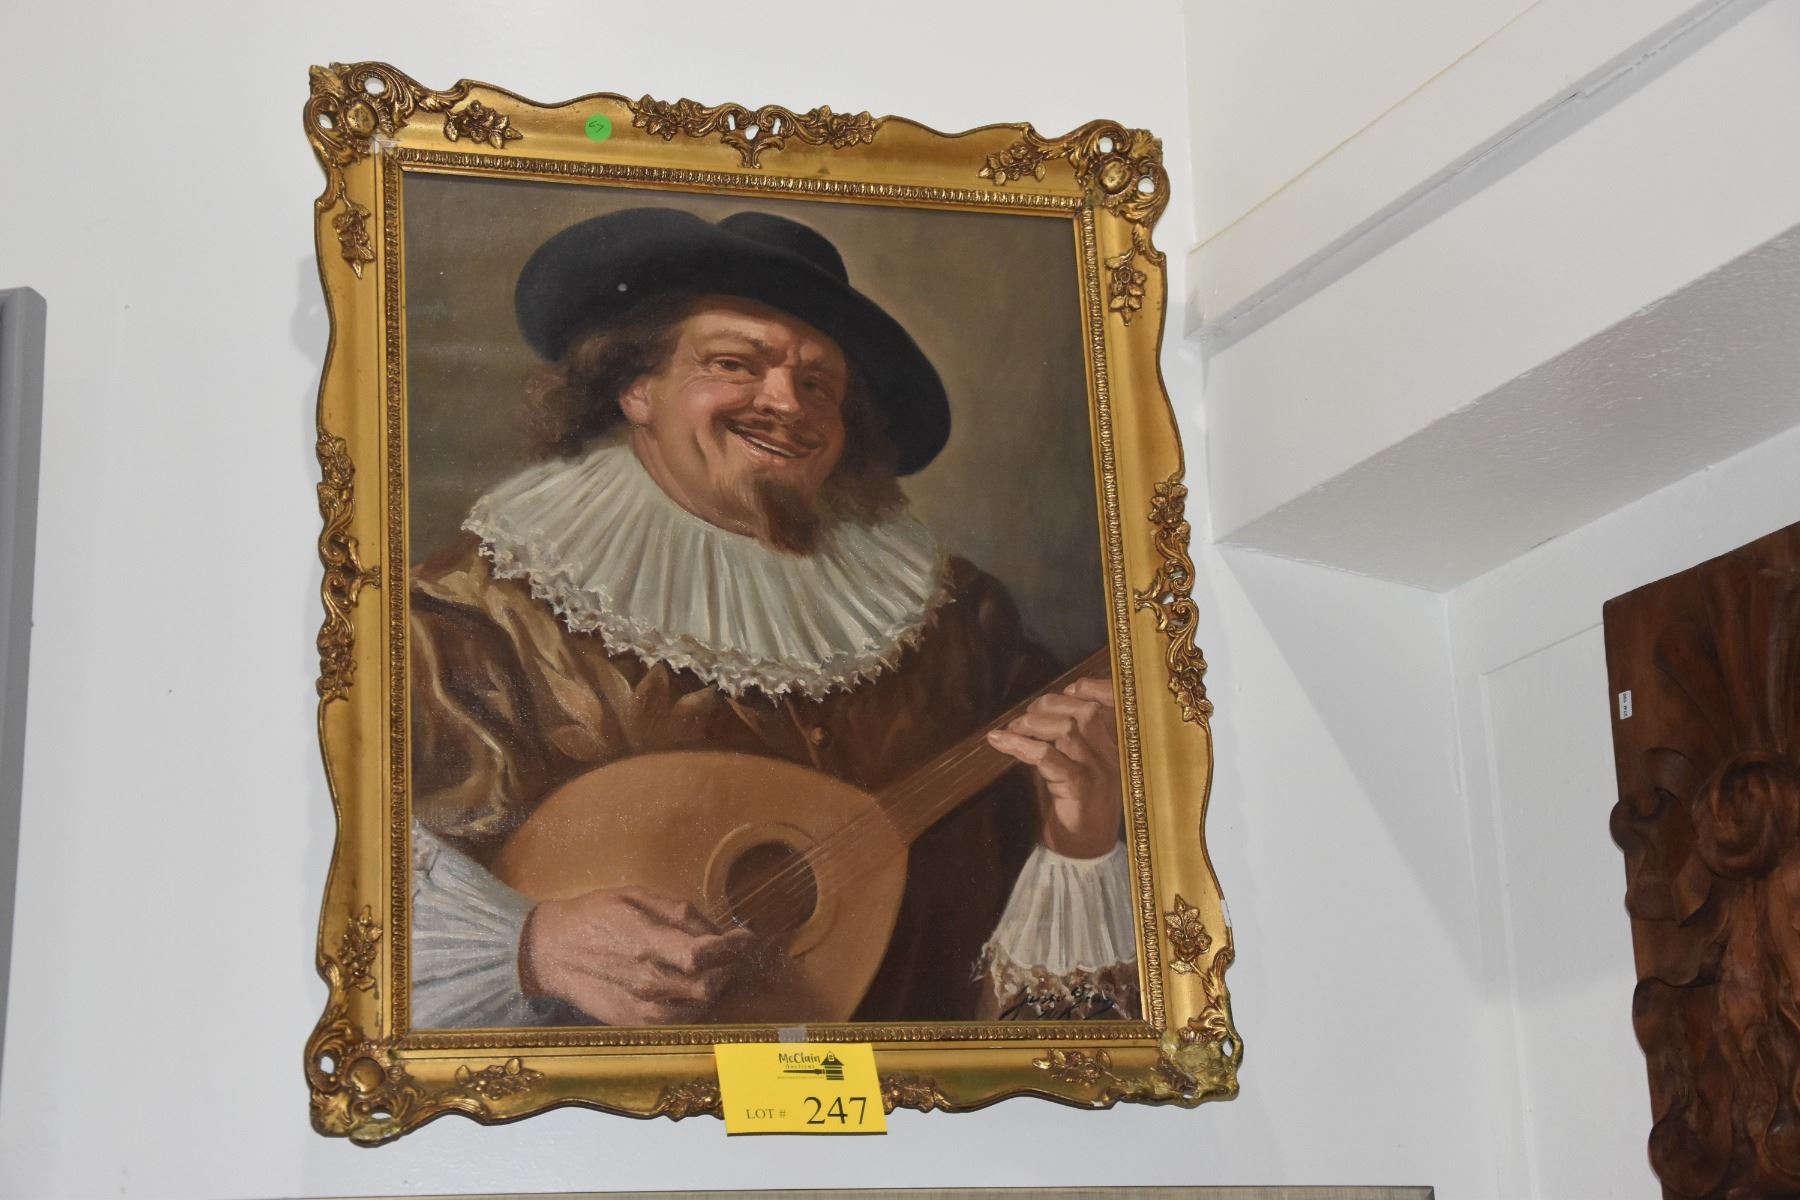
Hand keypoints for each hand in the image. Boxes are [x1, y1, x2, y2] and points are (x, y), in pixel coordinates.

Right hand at [518, 887, 754, 1024]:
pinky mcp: (633, 1022)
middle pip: (708, 984)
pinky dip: (695, 1006)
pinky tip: (693, 989)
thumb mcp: (635, 896)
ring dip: (715, 988)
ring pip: (698, 1006)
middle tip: (732, 953)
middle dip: (729, 967)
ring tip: (715, 970)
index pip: (704, 953)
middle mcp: (645, 979)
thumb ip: (679, 912)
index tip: (746, 936)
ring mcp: (639, 1006)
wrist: (550, 951)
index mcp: (645, 942)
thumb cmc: (594, 916)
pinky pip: (679, 1021)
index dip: (733, 946)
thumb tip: (715, 927)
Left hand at [987, 675, 1121, 858]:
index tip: (1066, 689)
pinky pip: (1048, 757)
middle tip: (1023, 719)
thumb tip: (1032, 714)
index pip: (1112, 703)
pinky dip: (1020, 745)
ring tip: (1011, 730)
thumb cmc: (1074, 808)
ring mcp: (1100, 773)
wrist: (1082, 854)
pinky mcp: (1081, 789)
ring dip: (1031, 723)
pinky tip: (1000, 742)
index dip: (1088, 687)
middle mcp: (1114, 757)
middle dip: (1048, 705)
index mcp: (1117, 748)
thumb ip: (1061, 741)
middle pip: (1084, 711)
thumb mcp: (1072, 767)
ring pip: (1067, 729)